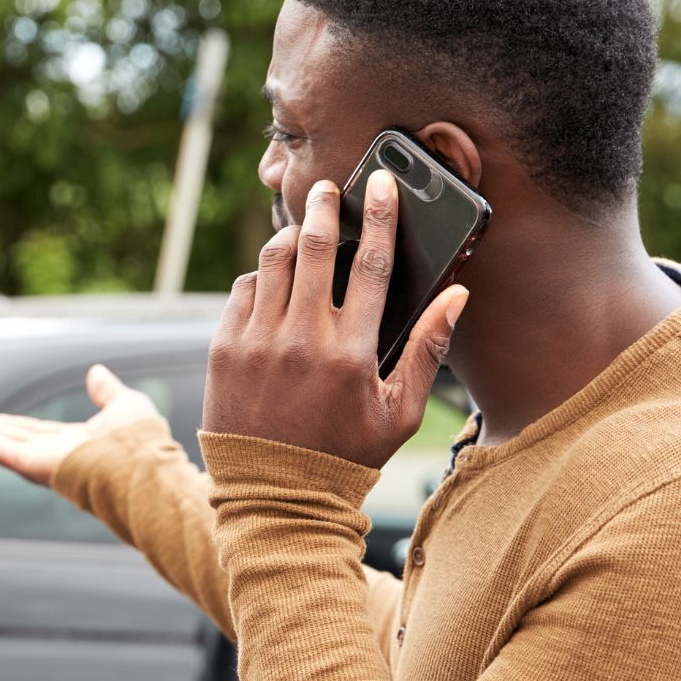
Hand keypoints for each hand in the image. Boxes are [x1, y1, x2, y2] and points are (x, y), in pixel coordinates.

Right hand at [0, 364, 160, 486]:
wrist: (142, 466)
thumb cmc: (142, 443)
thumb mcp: (125, 405)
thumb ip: (107, 391)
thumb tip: (96, 372)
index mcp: (70, 445)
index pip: (30, 432)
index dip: (6, 424)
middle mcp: (49, 456)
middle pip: (4, 437)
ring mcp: (36, 462)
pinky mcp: (27, 464)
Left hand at [203, 170, 470, 469]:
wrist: (275, 495)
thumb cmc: (345, 455)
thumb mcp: (399, 412)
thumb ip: (428, 348)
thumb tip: (457, 295)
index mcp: (351, 352)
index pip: (372, 264)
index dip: (380, 216)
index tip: (380, 185)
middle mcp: (302, 339)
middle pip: (316, 248)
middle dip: (323, 208)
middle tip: (326, 189)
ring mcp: (257, 342)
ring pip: (273, 262)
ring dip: (289, 236)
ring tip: (301, 228)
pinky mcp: (223, 350)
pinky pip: (242, 291)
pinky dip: (260, 276)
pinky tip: (273, 278)